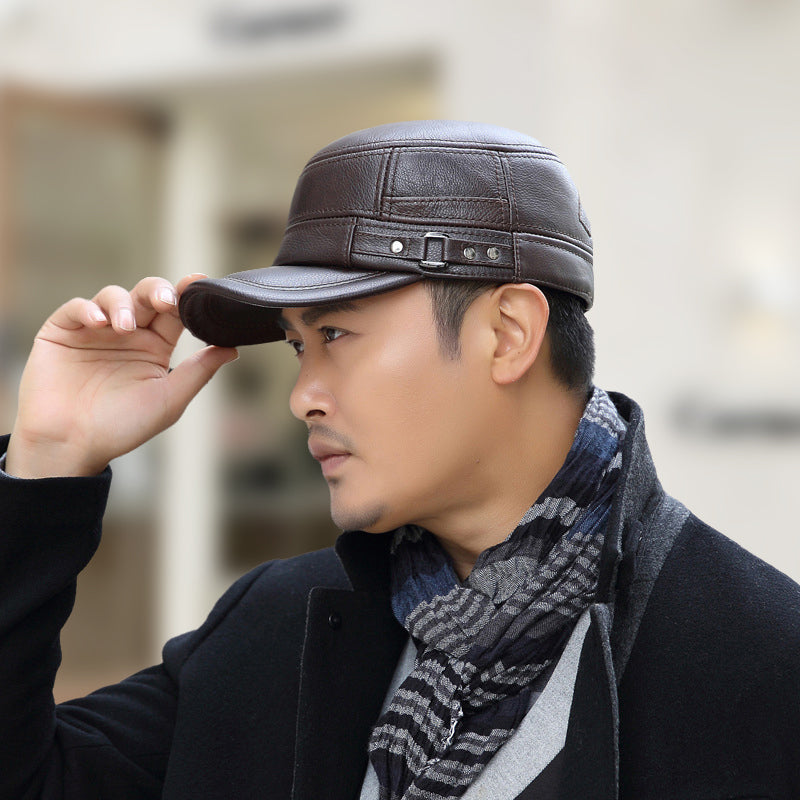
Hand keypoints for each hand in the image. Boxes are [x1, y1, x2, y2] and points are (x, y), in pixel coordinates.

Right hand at [6, 275, 237, 478]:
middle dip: (159, 291)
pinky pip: (76, 309)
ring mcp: (95, 330)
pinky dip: (88, 309)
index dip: (186, 297)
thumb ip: (199, 372)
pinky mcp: (62, 332)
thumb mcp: (169, 400)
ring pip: (114, 297)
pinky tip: (99, 323)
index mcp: (155, 346)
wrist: (74, 446)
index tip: (198, 284)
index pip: (174, 313)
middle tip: (167, 300)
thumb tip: (232, 348)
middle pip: (147, 296)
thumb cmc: (123, 427)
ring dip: (123, 305)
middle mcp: (128, 333)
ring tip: (125, 328)